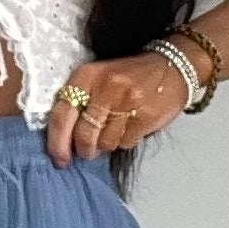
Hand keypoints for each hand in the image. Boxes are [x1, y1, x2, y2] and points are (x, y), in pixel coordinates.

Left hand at [44, 49, 190, 166]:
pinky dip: (125, 141)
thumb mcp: (98, 78)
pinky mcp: (146, 116)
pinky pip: (125, 143)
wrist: (171, 67)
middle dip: (84, 150)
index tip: (59, 159)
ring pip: (105, 143)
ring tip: (115, 130)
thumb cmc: (127, 76)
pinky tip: (131, 126)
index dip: (56, 142)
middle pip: (83, 135)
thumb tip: (64, 143)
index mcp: (87, 75)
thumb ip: (79, 103)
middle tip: (88, 151)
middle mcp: (105, 87)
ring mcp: (128, 101)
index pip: (62, 114)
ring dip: (107, 145)